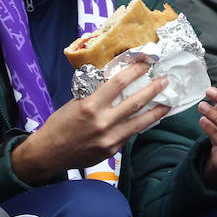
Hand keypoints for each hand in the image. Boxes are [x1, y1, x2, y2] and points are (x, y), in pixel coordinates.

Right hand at [11, 61, 168, 184]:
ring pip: (140, 122)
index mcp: (90, 106)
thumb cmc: (59, 125)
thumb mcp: (74, 103)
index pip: (118, 83)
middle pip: (135, 102)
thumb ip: (95, 95)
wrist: (49, 153)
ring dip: (156, 111)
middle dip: (153, 89)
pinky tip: (149, 119)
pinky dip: (140, 125)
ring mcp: (110, 139)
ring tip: (168, 102)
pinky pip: (130, 134)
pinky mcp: (112, 150)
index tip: (145, 63)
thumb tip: (115, 84)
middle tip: (165, 80)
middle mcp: (103, 123)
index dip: (135, 71)